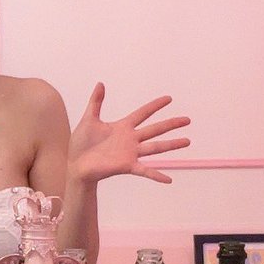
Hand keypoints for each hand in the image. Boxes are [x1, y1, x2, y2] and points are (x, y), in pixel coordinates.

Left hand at [67, 84, 190, 184]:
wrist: (76, 165)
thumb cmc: (81, 144)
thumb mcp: (89, 119)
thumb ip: (96, 102)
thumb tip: (100, 83)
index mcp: (123, 127)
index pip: (143, 113)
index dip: (155, 106)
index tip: (169, 98)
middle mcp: (130, 139)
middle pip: (155, 129)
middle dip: (171, 124)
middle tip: (187, 119)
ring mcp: (130, 153)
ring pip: (155, 147)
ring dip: (172, 145)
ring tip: (187, 141)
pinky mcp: (126, 166)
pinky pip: (144, 170)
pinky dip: (156, 175)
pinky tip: (168, 180)